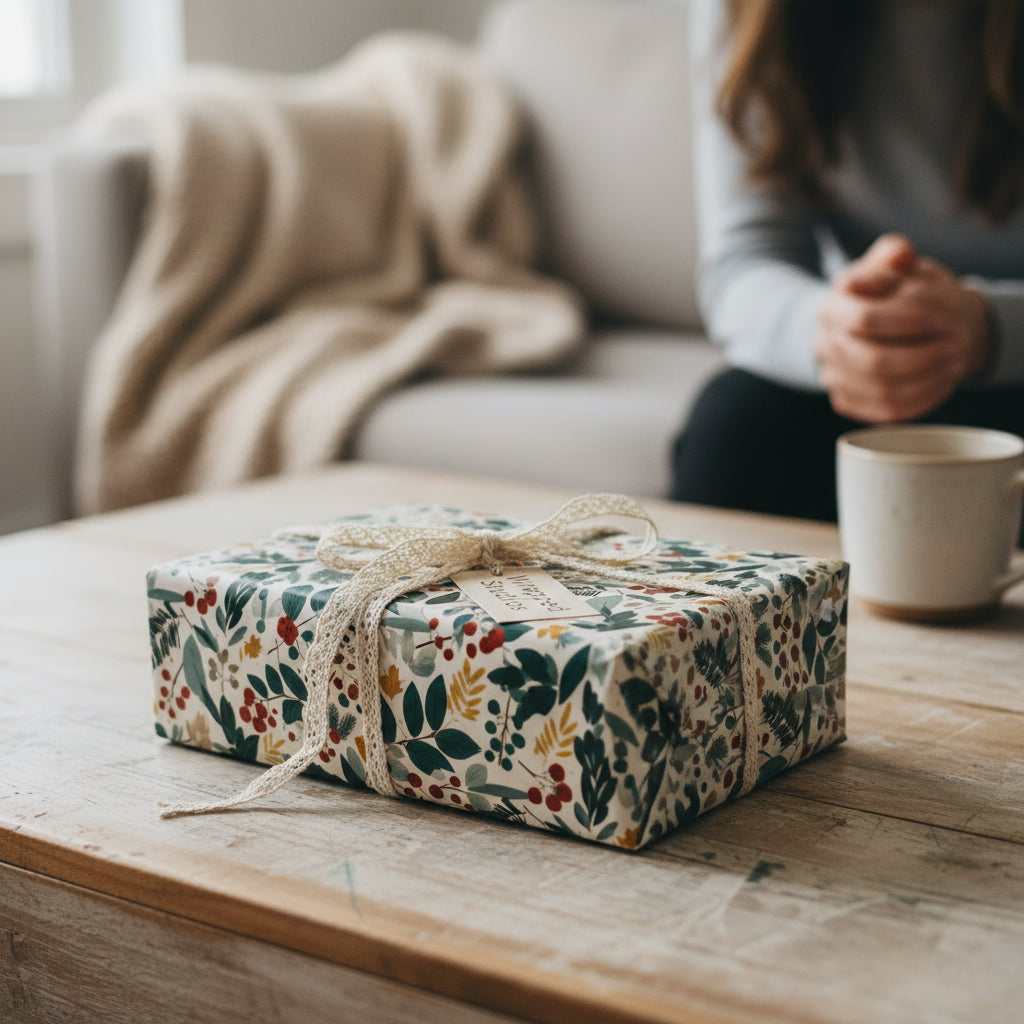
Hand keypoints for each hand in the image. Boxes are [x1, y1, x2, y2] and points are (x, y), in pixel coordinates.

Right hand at [814, 234, 989, 422]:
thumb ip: (894, 254)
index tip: (936, 320)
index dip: (904, 321)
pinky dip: (921, 400)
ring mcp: (834, 377)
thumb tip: (900, 253)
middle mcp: (825, 345)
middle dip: (920, 357)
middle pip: (871, 362)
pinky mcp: (848, 401)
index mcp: (830, 307)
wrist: (874, 323)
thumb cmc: (887, 290)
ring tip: (955, 364)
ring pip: (880, 392)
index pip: (863, 319)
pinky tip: (943, 382)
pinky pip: (885, 412)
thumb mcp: (890, 264)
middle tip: (955, 347)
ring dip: (927, 380)